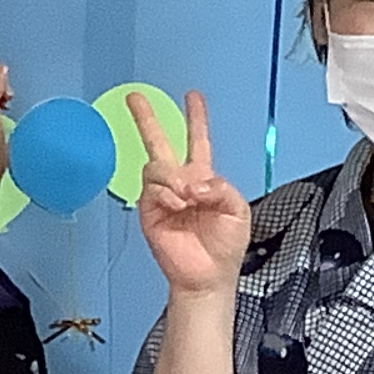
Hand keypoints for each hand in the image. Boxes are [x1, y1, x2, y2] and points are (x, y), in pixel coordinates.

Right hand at [127, 90, 251, 302]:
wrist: (209, 276)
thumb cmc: (225, 246)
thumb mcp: (238, 210)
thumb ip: (221, 187)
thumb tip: (194, 182)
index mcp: (203, 179)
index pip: (198, 141)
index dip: (196, 118)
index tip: (192, 96)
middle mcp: (179, 183)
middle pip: (159, 143)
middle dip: (146, 119)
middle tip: (135, 97)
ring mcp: (162, 196)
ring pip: (156, 166)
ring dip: (172, 177)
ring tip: (186, 197)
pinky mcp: (149, 212)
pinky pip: (152, 190)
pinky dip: (166, 194)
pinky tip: (177, 204)